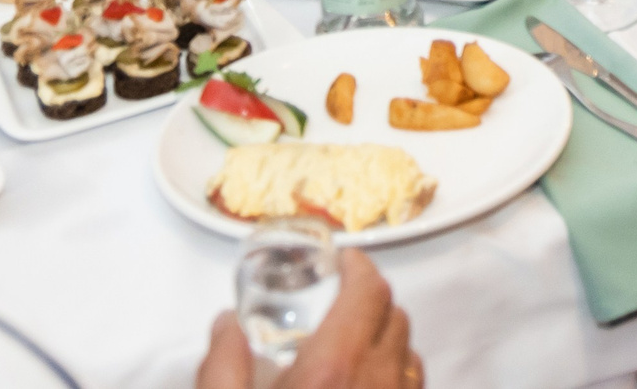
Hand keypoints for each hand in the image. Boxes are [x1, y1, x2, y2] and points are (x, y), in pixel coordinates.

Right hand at [197, 251, 418, 388]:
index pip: (369, 292)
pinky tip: (368, 384)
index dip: (360, 267)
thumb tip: (226, 327)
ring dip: (388, 338)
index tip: (345, 261)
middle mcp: (377, 384)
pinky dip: (397, 374)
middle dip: (372, 299)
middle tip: (343, 299)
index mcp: (333, 370)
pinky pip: (414, 387)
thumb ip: (222, 365)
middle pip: (396, 316)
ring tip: (354, 344)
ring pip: (410, 353)